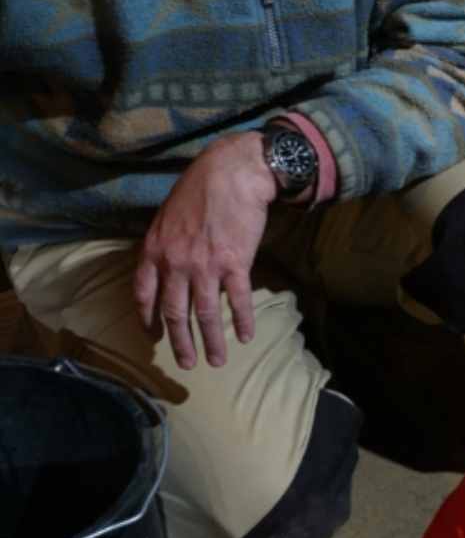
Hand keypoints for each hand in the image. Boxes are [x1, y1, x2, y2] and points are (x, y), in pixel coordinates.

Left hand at [134, 133, 275, 368]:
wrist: (231, 174)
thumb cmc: (199, 189)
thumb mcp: (168, 217)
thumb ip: (165, 245)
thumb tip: (170, 268)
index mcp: (154, 250)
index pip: (144, 294)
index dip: (148, 319)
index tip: (154, 335)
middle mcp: (175, 263)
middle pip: (174, 311)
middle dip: (180, 342)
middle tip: (186, 363)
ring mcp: (205, 266)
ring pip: (205, 314)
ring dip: (211, 341)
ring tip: (217, 361)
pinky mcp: (234, 264)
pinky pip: (237, 301)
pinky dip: (242, 321)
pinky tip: (246, 336)